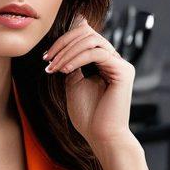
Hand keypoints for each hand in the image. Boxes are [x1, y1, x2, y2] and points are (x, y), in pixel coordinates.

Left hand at [42, 14, 134, 151]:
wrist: (101, 136)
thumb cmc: (88, 115)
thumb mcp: (73, 82)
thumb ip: (71, 62)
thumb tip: (63, 44)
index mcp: (104, 61)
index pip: (85, 36)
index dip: (63, 41)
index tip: (46, 58)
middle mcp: (115, 59)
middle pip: (88, 33)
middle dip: (63, 43)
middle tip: (47, 59)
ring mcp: (120, 64)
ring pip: (92, 41)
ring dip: (67, 51)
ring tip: (54, 67)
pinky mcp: (123, 71)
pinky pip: (97, 54)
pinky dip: (78, 58)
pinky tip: (65, 70)